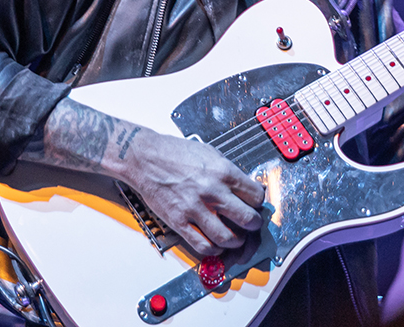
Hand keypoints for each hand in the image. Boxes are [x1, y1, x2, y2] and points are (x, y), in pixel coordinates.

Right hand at [117, 131, 265, 255]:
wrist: (145, 157)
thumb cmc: (176, 153)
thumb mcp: (211, 154)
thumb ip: (230, 173)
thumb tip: (247, 188)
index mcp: (224, 172)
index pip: (256, 196)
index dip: (258, 203)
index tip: (255, 205)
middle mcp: (212, 191)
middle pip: (248, 219)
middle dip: (253, 225)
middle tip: (251, 225)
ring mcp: (195, 208)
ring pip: (228, 238)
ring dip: (236, 242)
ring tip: (235, 237)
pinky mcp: (179, 221)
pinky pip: (202, 245)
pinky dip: (213, 249)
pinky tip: (215, 243)